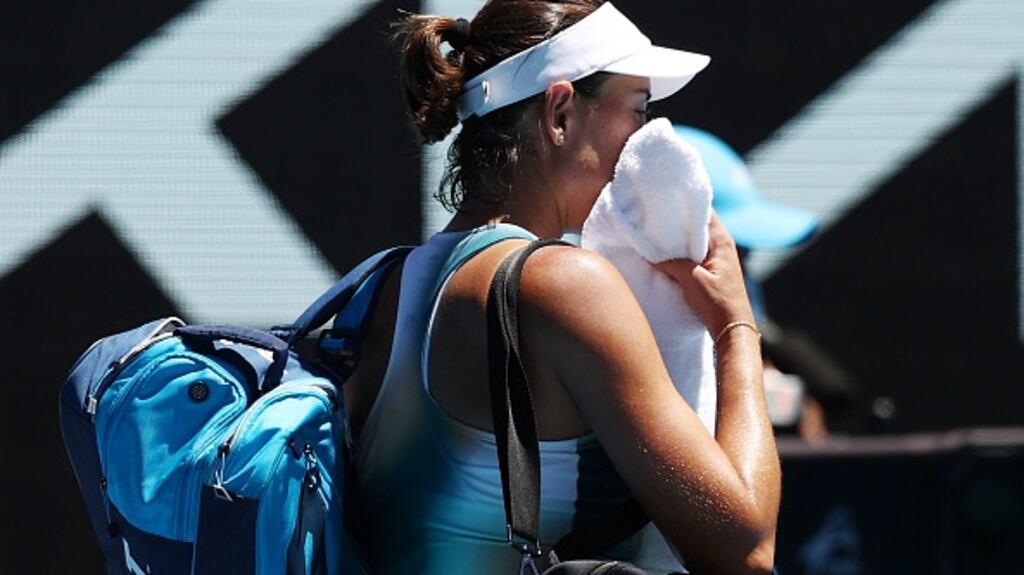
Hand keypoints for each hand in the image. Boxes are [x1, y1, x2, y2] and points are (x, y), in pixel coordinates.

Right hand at [655, 211, 755, 335]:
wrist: (732, 329)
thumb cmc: (717, 303)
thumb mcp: (691, 280)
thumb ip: (672, 263)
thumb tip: (651, 254)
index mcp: (721, 241)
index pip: (703, 211)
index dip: (685, 203)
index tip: (665, 199)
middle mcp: (722, 245)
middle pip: (696, 225)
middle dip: (677, 221)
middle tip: (653, 216)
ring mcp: (717, 258)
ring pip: (694, 241)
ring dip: (677, 239)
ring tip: (655, 233)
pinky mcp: (711, 271)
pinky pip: (693, 255)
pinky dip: (680, 253)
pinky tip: (665, 255)